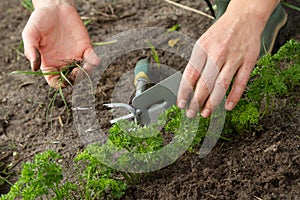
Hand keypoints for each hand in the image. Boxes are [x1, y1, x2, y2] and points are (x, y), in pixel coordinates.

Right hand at [22, 1, 98, 87]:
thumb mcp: (30, 34)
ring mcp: (75, 56)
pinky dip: (94, 61)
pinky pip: (92, 58)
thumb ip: (31, 50)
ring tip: (83, 68)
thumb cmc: (39, 21)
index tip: (61, 79)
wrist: (54, 7)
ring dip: (86, 73)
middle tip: (75, 73)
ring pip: (84, 72)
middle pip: (71, 80)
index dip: (59, 84)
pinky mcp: (85, 48)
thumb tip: (34, 67)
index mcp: (49, 64)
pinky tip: (94, 60)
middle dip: (75, 80)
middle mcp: (63, 63)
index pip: (55, 81)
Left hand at [177, 0, 278, 117]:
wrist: (244, 18)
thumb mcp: (202, 43)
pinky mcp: (248, 61)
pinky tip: (227, 107)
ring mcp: (234, 58)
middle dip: (196, 101)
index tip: (181, 103)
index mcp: (203, 48)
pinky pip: (240, 82)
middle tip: (191, 113)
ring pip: (221, 85)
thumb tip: (188, 86)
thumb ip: (197, 63)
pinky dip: (234, 96)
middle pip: (205, 83)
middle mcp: (217, 53)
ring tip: (205, 113)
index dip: (184, 91)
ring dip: (213, 102)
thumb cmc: (220, 32)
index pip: (190, 74)